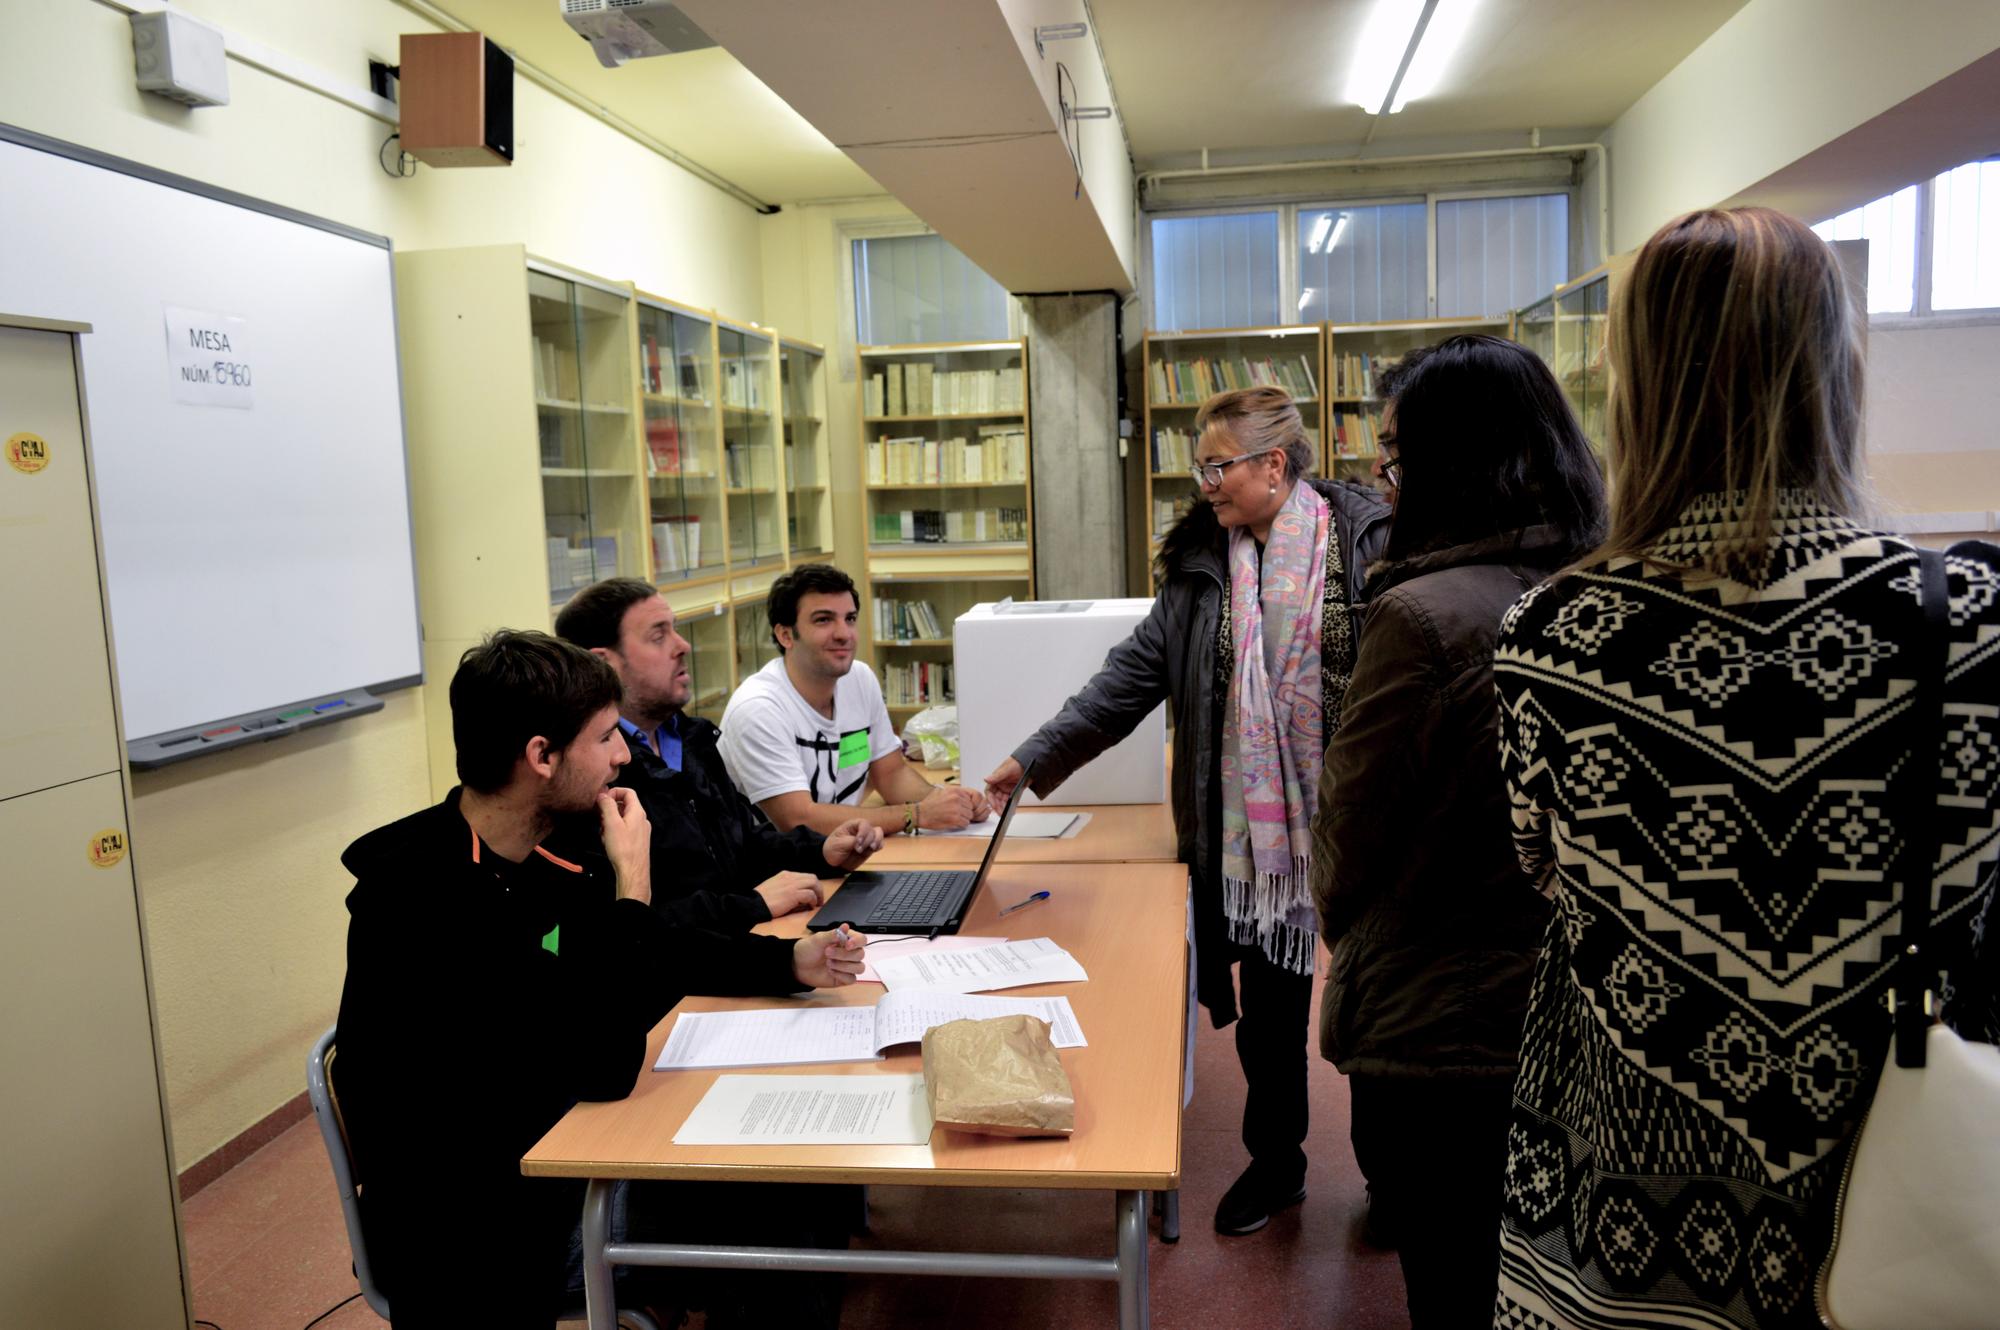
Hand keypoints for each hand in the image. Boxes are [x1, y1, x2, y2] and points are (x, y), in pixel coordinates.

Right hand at [597, 788, 650, 903]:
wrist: (633, 871)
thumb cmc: (622, 847)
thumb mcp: (611, 823)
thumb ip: (607, 806)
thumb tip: (603, 794)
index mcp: (637, 812)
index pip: (628, 792)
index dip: (614, 792)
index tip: (602, 800)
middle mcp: (641, 819)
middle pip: (624, 805)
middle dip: (609, 810)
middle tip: (599, 819)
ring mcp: (640, 830)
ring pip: (622, 819)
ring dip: (610, 822)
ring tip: (603, 833)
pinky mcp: (637, 841)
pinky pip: (624, 830)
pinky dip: (614, 832)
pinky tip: (607, 841)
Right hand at [754, 871, 823, 918]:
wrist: (753, 904)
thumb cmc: (761, 900)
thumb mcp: (774, 888)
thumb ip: (786, 888)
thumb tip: (799, 896)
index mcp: (785, 875)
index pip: (804, 876)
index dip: (811, 885)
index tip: (813, 894)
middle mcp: (790, 877)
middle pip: (812, 878)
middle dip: (818, 888)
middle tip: (819, 899)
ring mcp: (792, 884)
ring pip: (814, 883)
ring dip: (818, 894)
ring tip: (817, 903)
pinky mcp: (793, 894)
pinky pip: (810, 894)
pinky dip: (813, 900)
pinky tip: (811, 906)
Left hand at [793, 926, 866, 987]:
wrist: (798, 965)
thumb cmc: (808, 950)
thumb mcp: (818, 939)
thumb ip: (833, 934)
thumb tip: (845, 926)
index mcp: (846, 940)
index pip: (862, 940)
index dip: (857, 942)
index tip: (847, 945)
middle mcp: (849, 953)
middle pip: (860, 954)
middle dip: (843, 955)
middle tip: (827, 953)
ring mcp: (847, 966)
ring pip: (859, 967)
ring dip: (843, 966)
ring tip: (828, 963)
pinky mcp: (844, 978)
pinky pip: (852, 979)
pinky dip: (841, 975)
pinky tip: (830, 972)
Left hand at [823, 817, 883, 870]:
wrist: (833, 862)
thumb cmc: (833, 849)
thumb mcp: (839, 844)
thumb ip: (852, 841)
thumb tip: (862, 842)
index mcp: (852, 825)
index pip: (863, 824)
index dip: (863, 832)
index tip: (858, 842)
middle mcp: (861, 830)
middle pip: (873, 830)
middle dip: (868, 840)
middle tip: (858, 850)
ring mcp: (867, 839)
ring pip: (879, 835)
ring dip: (877, 842)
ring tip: (871, 849)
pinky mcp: (870, 847)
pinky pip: (880, 844)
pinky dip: (878, 847)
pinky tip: (872, 851)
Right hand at [916, 783, 988, 830]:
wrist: (920, 813)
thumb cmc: (929, 804)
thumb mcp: (942, 791)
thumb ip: (954, 793)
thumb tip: (965, 796)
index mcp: (954, 791)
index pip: (970, 798)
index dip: (965, 805)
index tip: (962, 808)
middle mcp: (956, 798)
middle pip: (970, 807)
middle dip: (965, 812)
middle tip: (956, 814)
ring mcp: (956, 809)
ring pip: (969, 816)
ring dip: (963, 819)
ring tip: (953, 818)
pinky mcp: (955, 819)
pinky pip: (965, 823)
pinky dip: (960, 825)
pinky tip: (952, 822)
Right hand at [984, 757, 1024, 809]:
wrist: (1029, 763)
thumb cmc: (1016, 763)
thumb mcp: (1007, 769)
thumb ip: (997, 775)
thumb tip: (986, 779)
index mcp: (995, 780)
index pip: (989, 792)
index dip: (990, 799)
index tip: (994, 805)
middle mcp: (999, 785)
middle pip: (996, 799)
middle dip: (998, 806)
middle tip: (1002, 813)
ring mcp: (1006, 789)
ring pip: (1003, 801)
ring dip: (1004, 808)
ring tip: (1007, 814)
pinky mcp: (1013, 792)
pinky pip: (1011, 801)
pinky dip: (1011, 806)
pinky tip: (1012, 811)